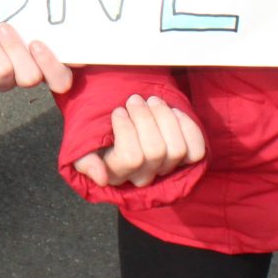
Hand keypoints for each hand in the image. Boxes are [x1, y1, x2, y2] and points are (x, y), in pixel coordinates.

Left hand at [0, 20, 70, 95]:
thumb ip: (34, 15)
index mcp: (41, 61)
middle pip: (32, 77)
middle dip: (16, 50)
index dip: (55, 66)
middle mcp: (23, 75)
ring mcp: (0, 83)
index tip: (39, 42)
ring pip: (4, 71)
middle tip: (4, 27)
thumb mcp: (14, 11)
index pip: (61, 78)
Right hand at [70, 95, 205, 188]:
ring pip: (176, 149)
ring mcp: (166, 170)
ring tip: (152, 101)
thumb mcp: (82, 148)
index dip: (126, 129)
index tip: (118, 111)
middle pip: (155, 151)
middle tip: (134, 99)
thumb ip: (85, 162)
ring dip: (165, 118)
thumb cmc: (99, 138)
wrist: (123, 128)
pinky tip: (173, 112)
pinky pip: (195, 150)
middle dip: (145, 118)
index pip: (130, 158)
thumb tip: (101, 177)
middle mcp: (143, 176)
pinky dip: (187, 126)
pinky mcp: (186, 161)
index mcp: (117, 174)